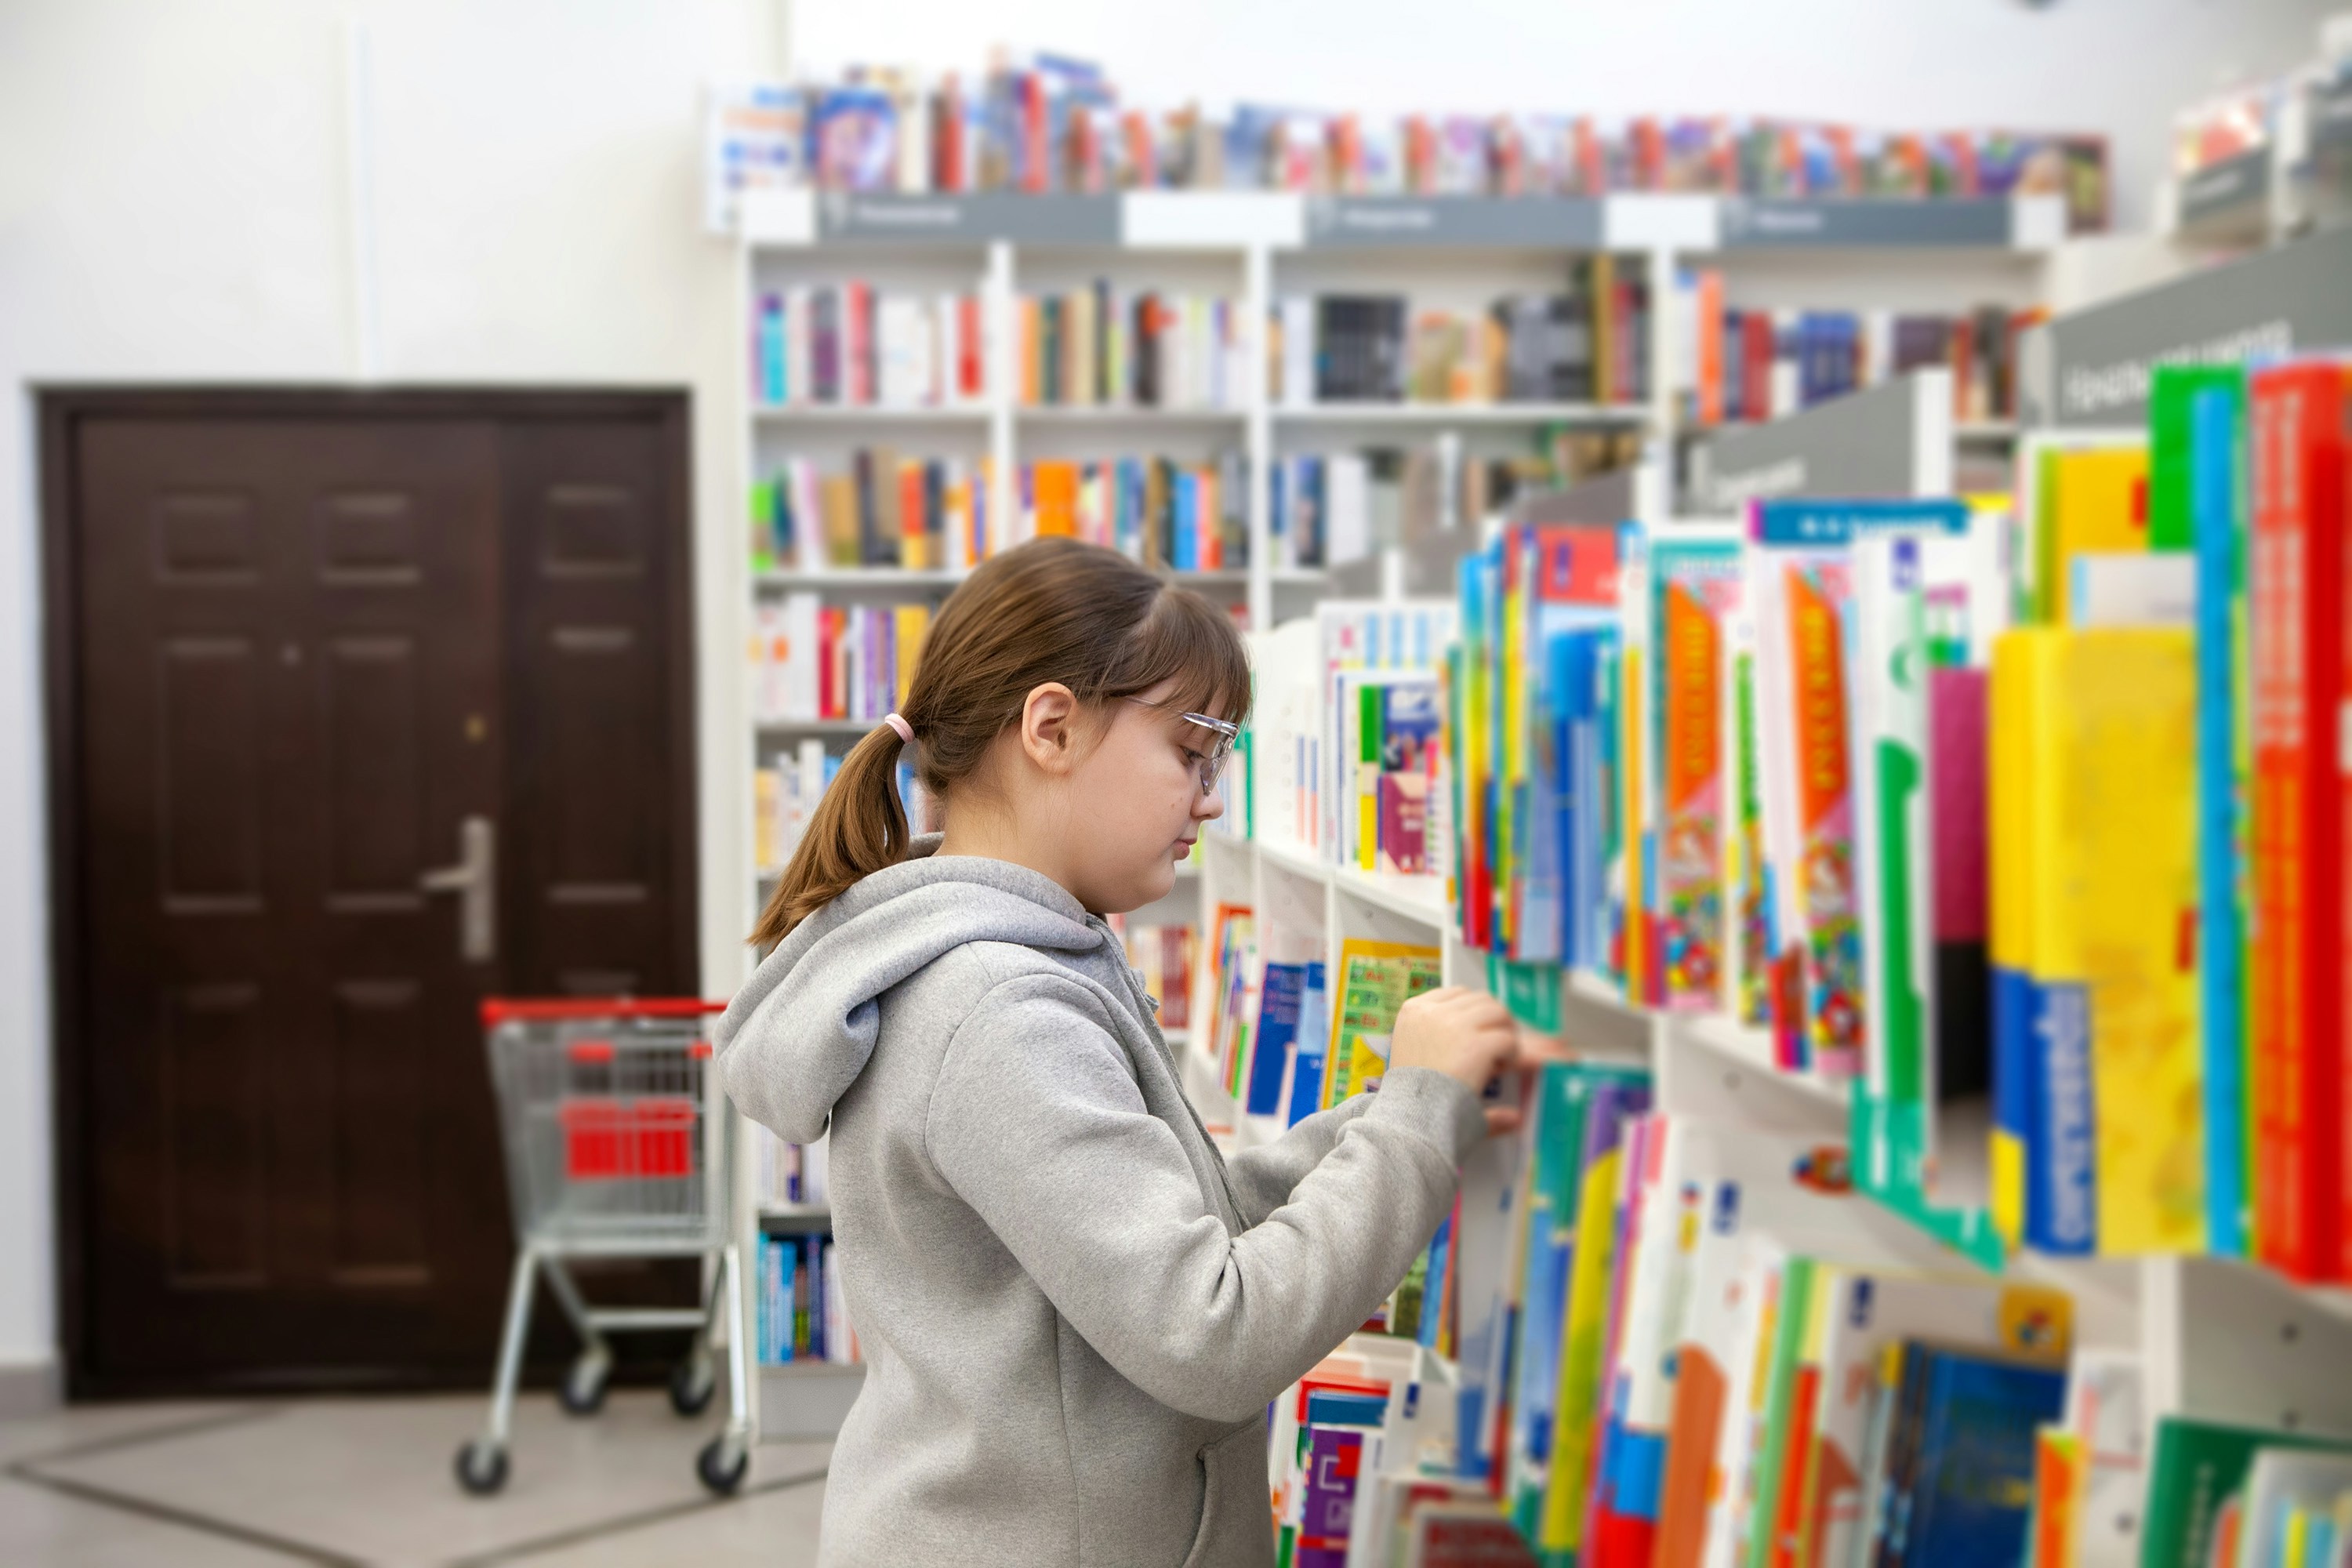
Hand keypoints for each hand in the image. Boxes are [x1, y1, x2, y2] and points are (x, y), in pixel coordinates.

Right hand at [1390, 986, 1516, 1099]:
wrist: (1411, 1119)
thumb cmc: (1411, 1096)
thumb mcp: (1419, 1061)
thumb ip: (1444, 1046)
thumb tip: (1488, 1046)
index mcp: (1413, 1010)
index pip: (1457, 993)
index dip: (1473, 1014)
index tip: (1475, 1035)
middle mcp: (1433, 1011)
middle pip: (1482, 1000)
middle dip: (1493, 1022)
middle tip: (1494, 1050)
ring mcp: (1455, 1024)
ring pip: (1499, 1013)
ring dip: (1504, 1034)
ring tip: (1498, 1059)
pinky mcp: (1477, 1044)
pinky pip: (1508, 1039)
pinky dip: (1511, 1055)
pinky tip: (1499, 1071)